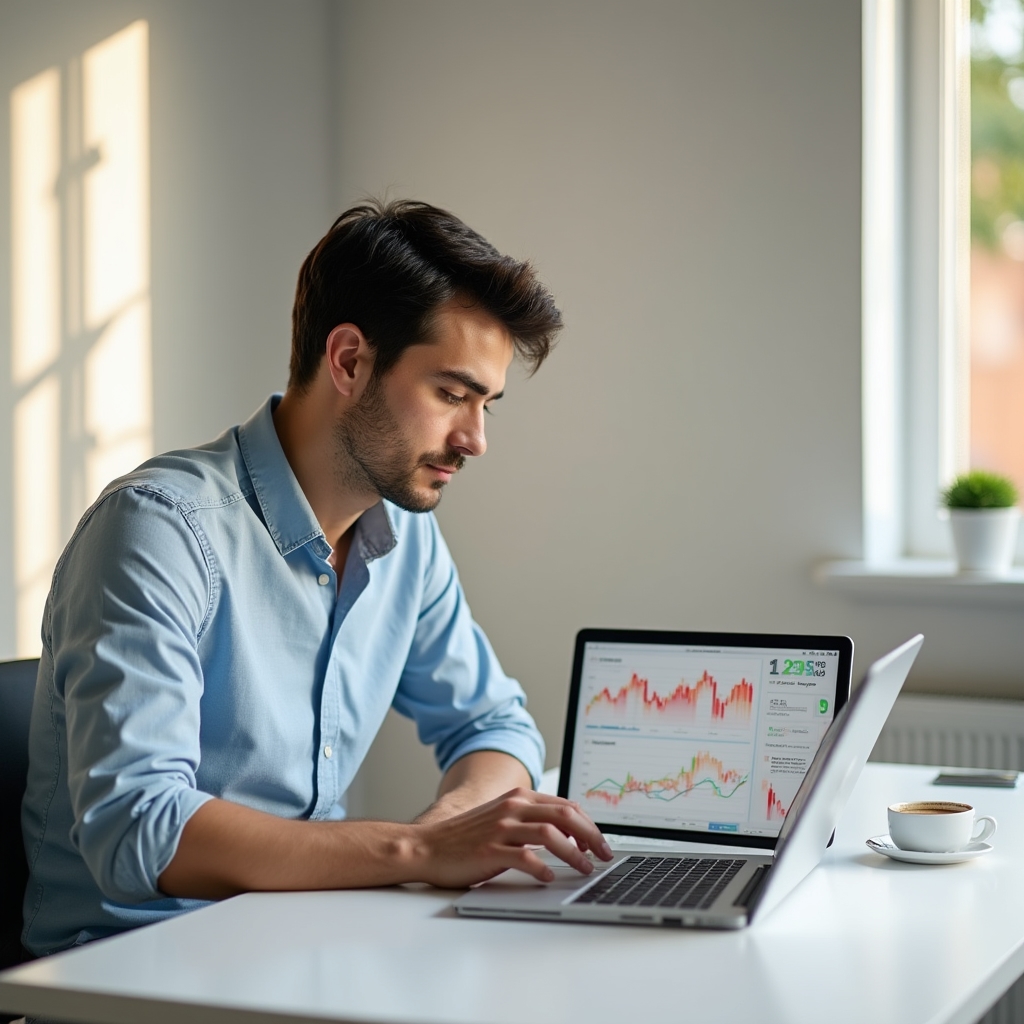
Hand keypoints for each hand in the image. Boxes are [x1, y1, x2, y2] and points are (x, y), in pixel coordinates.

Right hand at [411, 787, 612, 887]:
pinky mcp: (490, 850)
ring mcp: (501, 829)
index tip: (599, 843)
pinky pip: (525, 858)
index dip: (588, 824)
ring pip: (550, 834)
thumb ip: (529, 819)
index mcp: (518, 798)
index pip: (565, 805)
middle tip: (604, 855)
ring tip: (585, 868)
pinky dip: (543, 869)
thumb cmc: (466, 837)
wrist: (428, 846)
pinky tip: (550, 878)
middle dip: (591, 836)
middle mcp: (512, 809)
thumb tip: (565, 831)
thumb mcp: (501, 818)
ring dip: (574, 853)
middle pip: (565, 815)